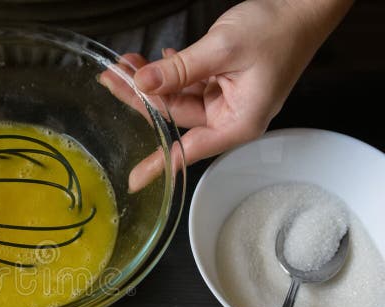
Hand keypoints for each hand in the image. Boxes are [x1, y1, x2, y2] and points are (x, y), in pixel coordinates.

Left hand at [102, 0, 351, 191]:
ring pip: (176, 97)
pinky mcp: (220, 84)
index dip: (159, 163)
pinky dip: (169, 71)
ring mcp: (224, 100)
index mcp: (239, 122)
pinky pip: (186, 83)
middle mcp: (230, 117)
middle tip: (112, 80)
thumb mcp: (222, 48)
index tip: (134, 180)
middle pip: (175, 117)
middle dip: (142, 96)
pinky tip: (150, 61)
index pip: (191, 149)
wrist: (303, 7)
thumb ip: (181, 68)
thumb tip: (143, 83)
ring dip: (152, 80)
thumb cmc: (277, 30)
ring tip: (125, 63)